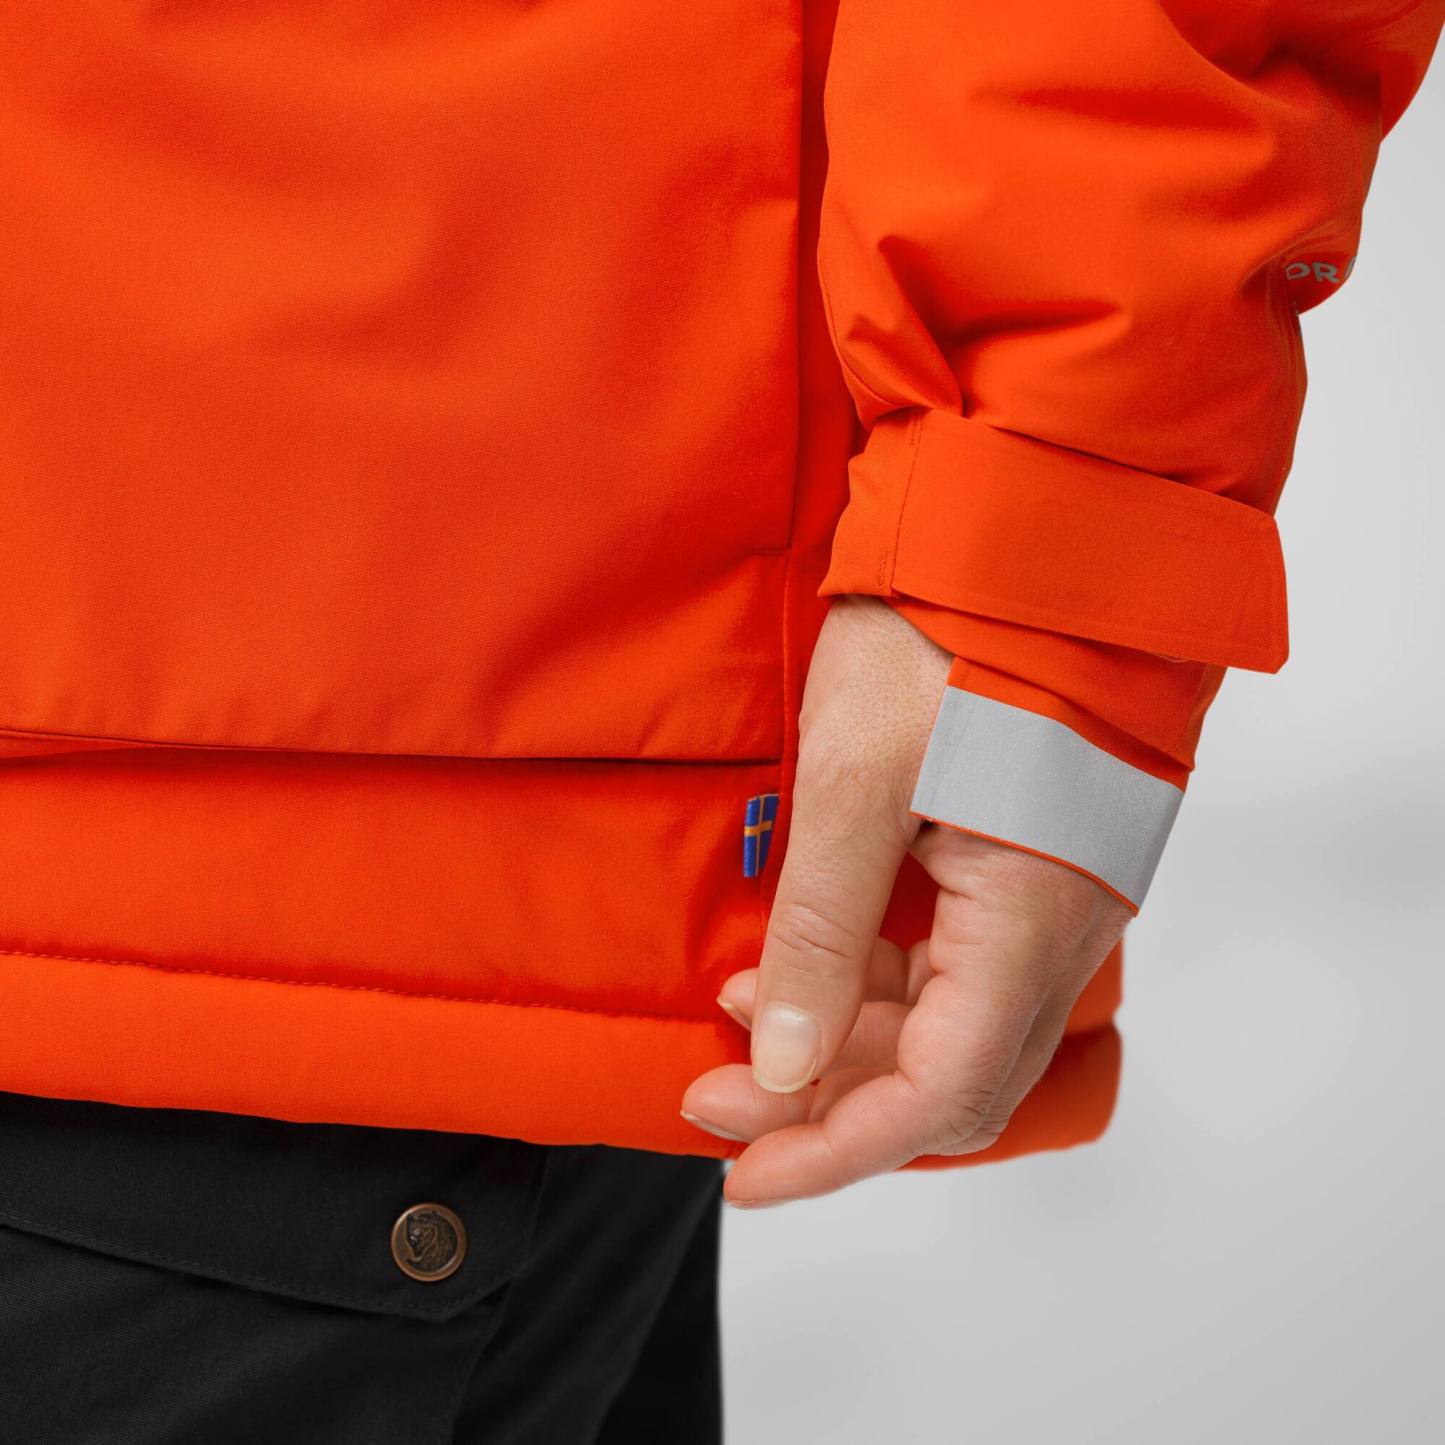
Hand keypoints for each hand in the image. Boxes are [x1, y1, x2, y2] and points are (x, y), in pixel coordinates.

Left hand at [681, 595, 1131, 1205]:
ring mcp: (1047, 900)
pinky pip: (951, 966)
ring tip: (740, 1013)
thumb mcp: (855, 784)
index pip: (940, 1093)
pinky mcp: (1024, 867)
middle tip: (716, 1095)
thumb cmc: (949, 637)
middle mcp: (1058, 930)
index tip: (743, 1169)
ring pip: (944, 1025)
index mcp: (1032, 919)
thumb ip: (822, 932)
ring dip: (842, 1039)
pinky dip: (871, 983)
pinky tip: (796, 963)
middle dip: (827, 1102)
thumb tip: (784, 1061)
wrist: (1028, 541)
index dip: (835, 1147)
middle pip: (945, 1077)